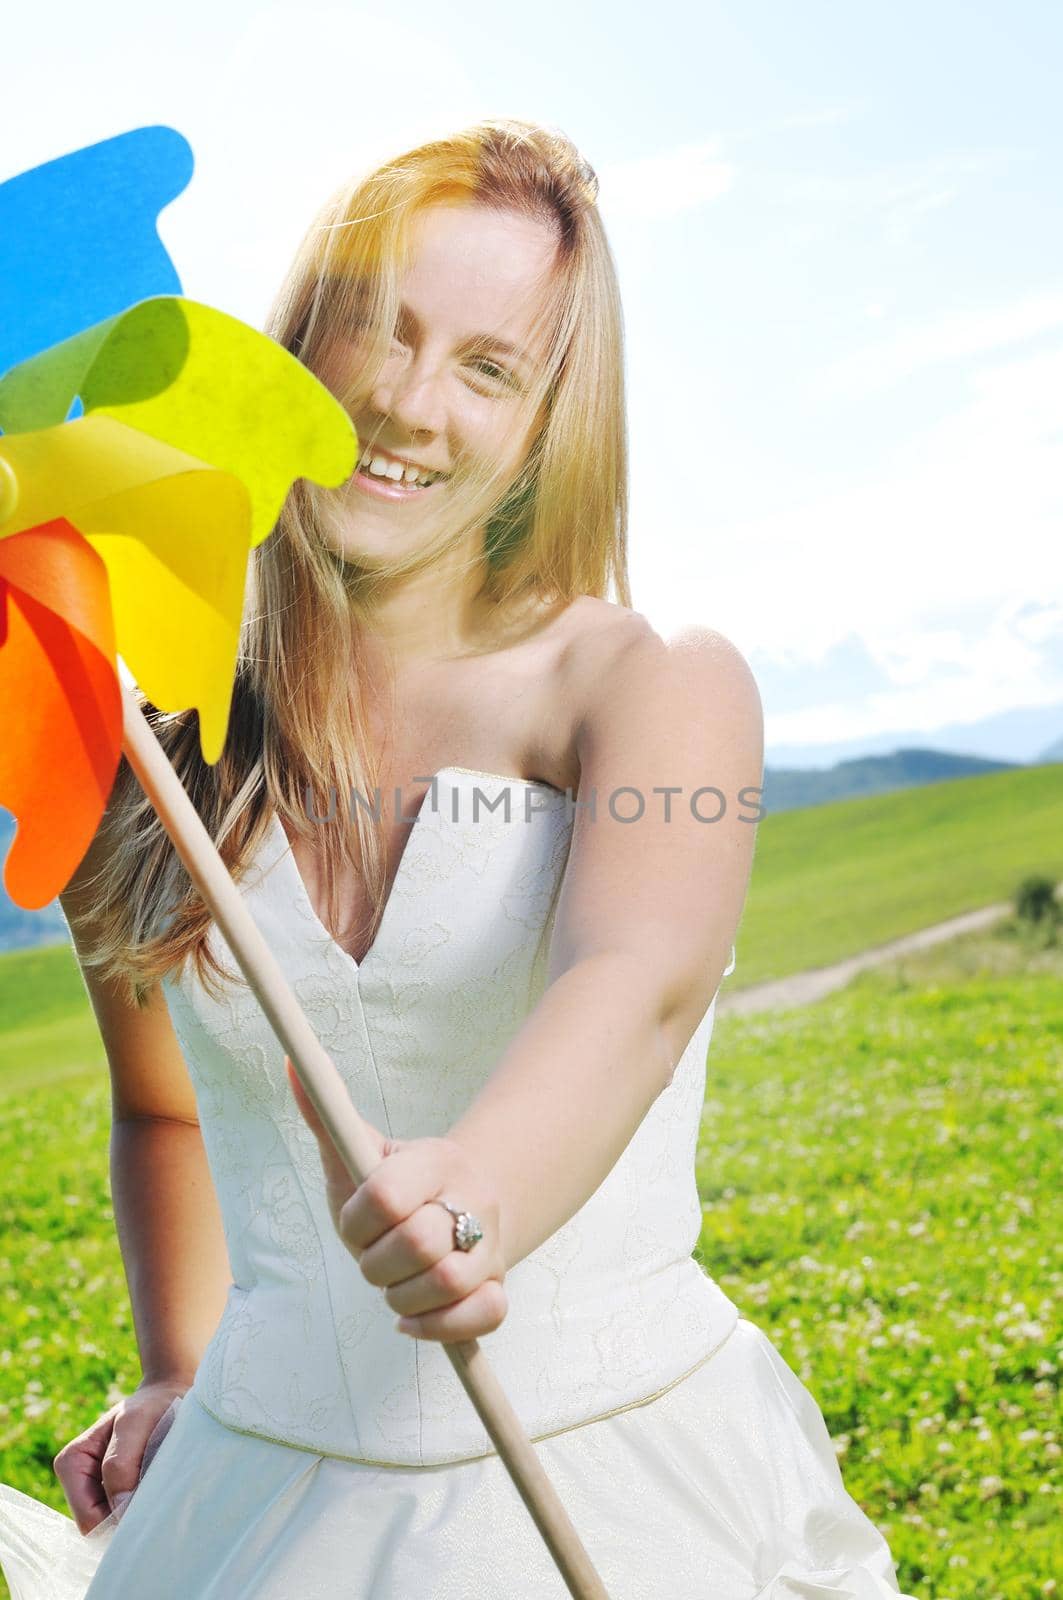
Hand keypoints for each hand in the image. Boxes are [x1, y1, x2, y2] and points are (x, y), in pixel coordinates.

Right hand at [53, 1376, 189, 1534]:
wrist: (170, 1393)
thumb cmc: (150, 1406)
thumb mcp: (134, 1424)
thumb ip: (121, 1464)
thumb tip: (118, 1508)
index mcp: (72, 1462)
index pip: (88, 1519)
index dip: (116, 1521)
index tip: (147, 1505)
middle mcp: (79, 1479)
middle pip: (99, 1525)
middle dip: (126, 1517)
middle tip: (158, 1497)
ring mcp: (97, 1486)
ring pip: (113, 1522)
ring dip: (137, 1510)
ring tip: (161, 1485)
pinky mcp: (117, 1489)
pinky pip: (126, 1512)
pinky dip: (144, 1505)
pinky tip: (160, 1487)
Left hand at [286, 1057, 507, 1343]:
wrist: (464, 1204)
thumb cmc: (396, 1184)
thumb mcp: (359, 1152)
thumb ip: (325, 1113)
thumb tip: (289, 1063)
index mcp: (436, 1161)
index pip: (386, 1196)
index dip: (356, 1221)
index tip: (354, 1222)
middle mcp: (473, 1200)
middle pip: (419, 1242)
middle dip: (377, 1264)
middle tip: (373, 1258)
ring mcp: (489, 1246)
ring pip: (448, 1283)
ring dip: (402, 1297)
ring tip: (394, 1285)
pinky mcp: (497, 1288)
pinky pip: (483, 1317)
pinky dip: (438, 1325)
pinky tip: (413, 1316)